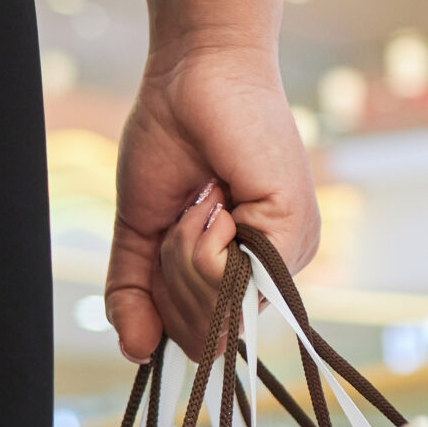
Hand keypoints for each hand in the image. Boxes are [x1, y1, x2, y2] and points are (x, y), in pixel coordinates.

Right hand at [103, 0, 317, 362]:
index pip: (204, 340)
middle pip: (206, 333)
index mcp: (248, 274)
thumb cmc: (172, 139)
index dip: (167, 308)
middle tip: (187, 211)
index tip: (167, 240)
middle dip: (173, 275)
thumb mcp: (143, 230)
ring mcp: (290, 252)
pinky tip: (217, 191)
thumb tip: (136, 352)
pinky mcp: (292, 229)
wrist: (191, 73)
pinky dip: (201, 232)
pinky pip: (225, 272)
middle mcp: (277, 271)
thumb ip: (136, 291)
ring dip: (184, 249)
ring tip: (205, 196)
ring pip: (214, 306)